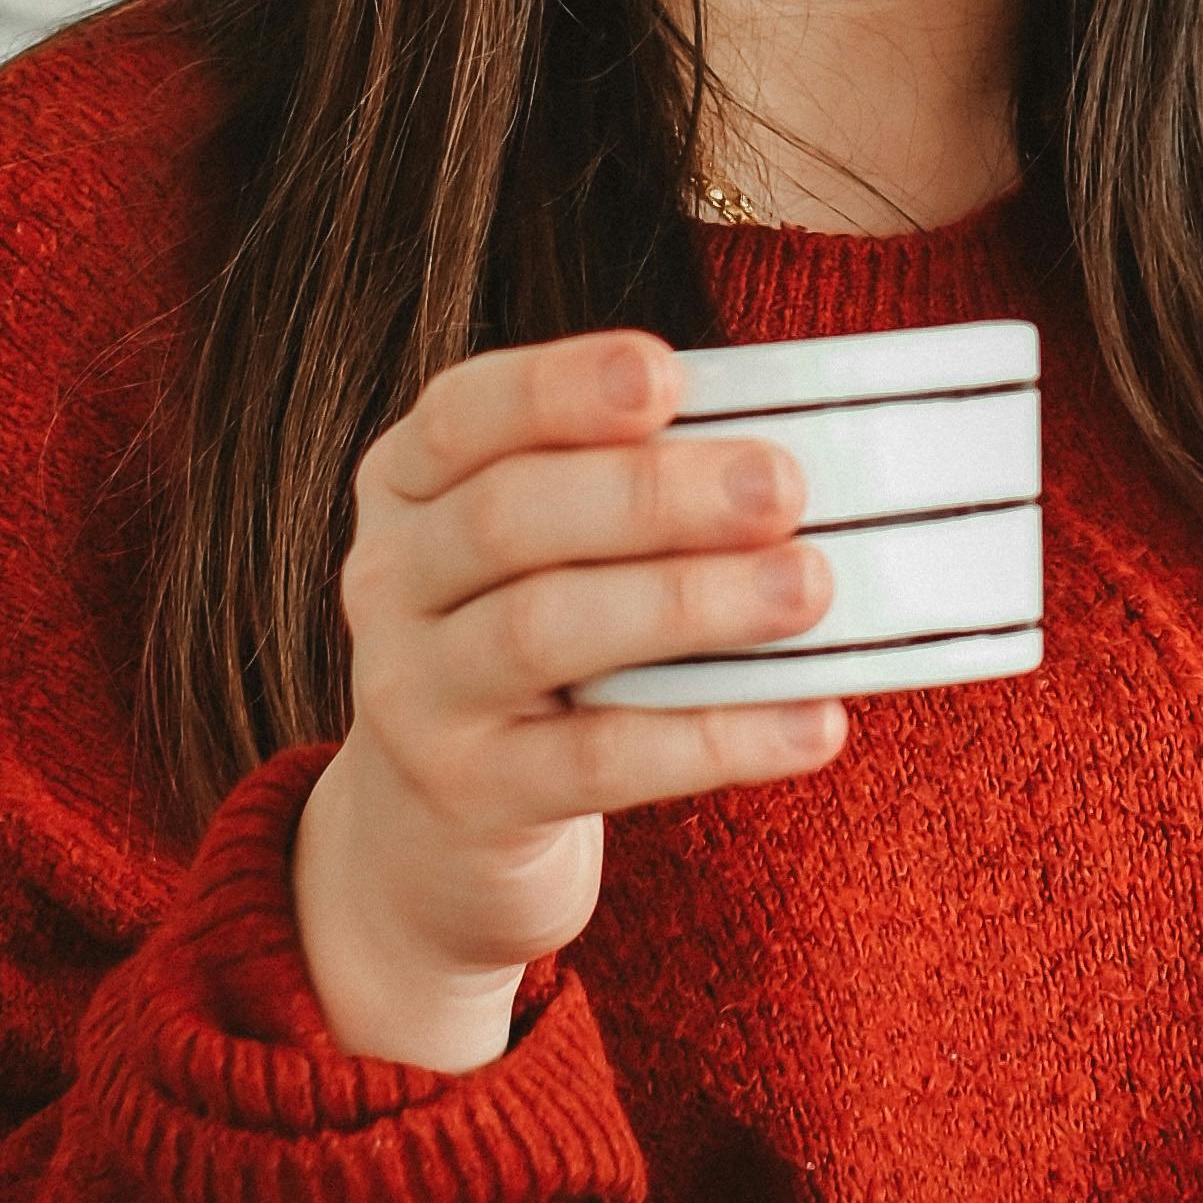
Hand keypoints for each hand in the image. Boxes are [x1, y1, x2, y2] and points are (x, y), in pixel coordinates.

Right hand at [291, 329, 840, 1074]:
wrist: (437, 831)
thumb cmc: (538, 648)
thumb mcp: (547, 552)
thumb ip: (628, 490)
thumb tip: (794, 456)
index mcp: (410, 485)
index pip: (468, 412)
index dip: (561, 388)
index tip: (665, 372)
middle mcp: (390, 580)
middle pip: (509, 517)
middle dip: (652, 495)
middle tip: (780, 486)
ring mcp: (416, 695)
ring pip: (543, 631)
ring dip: (686, 602)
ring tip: (807, 587)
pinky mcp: (470, 797)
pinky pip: (597, 761)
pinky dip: (715, 738)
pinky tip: (812, 723)